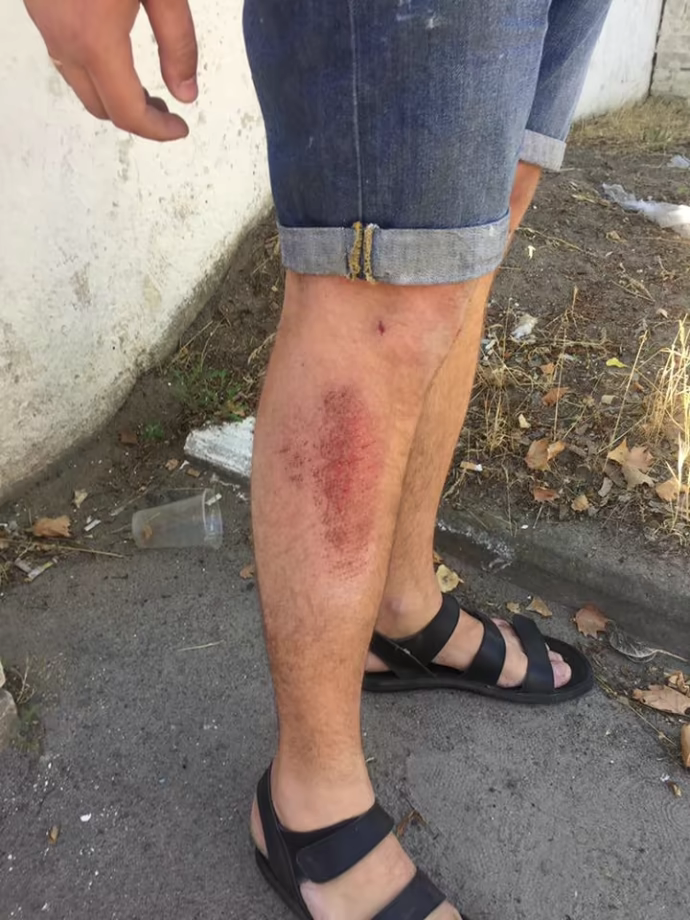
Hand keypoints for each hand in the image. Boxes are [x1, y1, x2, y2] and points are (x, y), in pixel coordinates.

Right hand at [24, 0, 197, 140]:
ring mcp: (45, 23)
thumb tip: (186, 92)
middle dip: (136, 119)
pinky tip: (113, 58)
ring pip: (78, 85)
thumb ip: (178, 42)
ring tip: (144, 90)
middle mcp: (64, 37)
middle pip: (100, 107)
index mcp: (96, 38)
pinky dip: (91, 73)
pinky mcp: (38, 7)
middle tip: (165, 113)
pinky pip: (64, 58)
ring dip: (111, 97)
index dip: (158, 131)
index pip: (127, 112)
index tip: (178, 129)